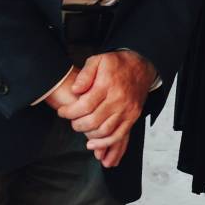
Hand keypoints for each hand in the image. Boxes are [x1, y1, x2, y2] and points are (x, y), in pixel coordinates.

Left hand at [51, 50, 156, 166]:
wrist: (142, 66)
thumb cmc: (117, 64)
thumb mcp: (98, 60)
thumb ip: (85, 74)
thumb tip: (75, 90)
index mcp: (108, 85)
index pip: (84, 105)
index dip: (69, 112)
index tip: (62, 112)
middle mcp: (118, 99)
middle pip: (93, 121)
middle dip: (77, 124)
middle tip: (72, 120)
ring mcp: (127, 110)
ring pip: (104, 131)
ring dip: (88, 134)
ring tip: (81, 128)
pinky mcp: (133, 117)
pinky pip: (118, 136)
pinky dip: (105, 143)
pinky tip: (93, 144)